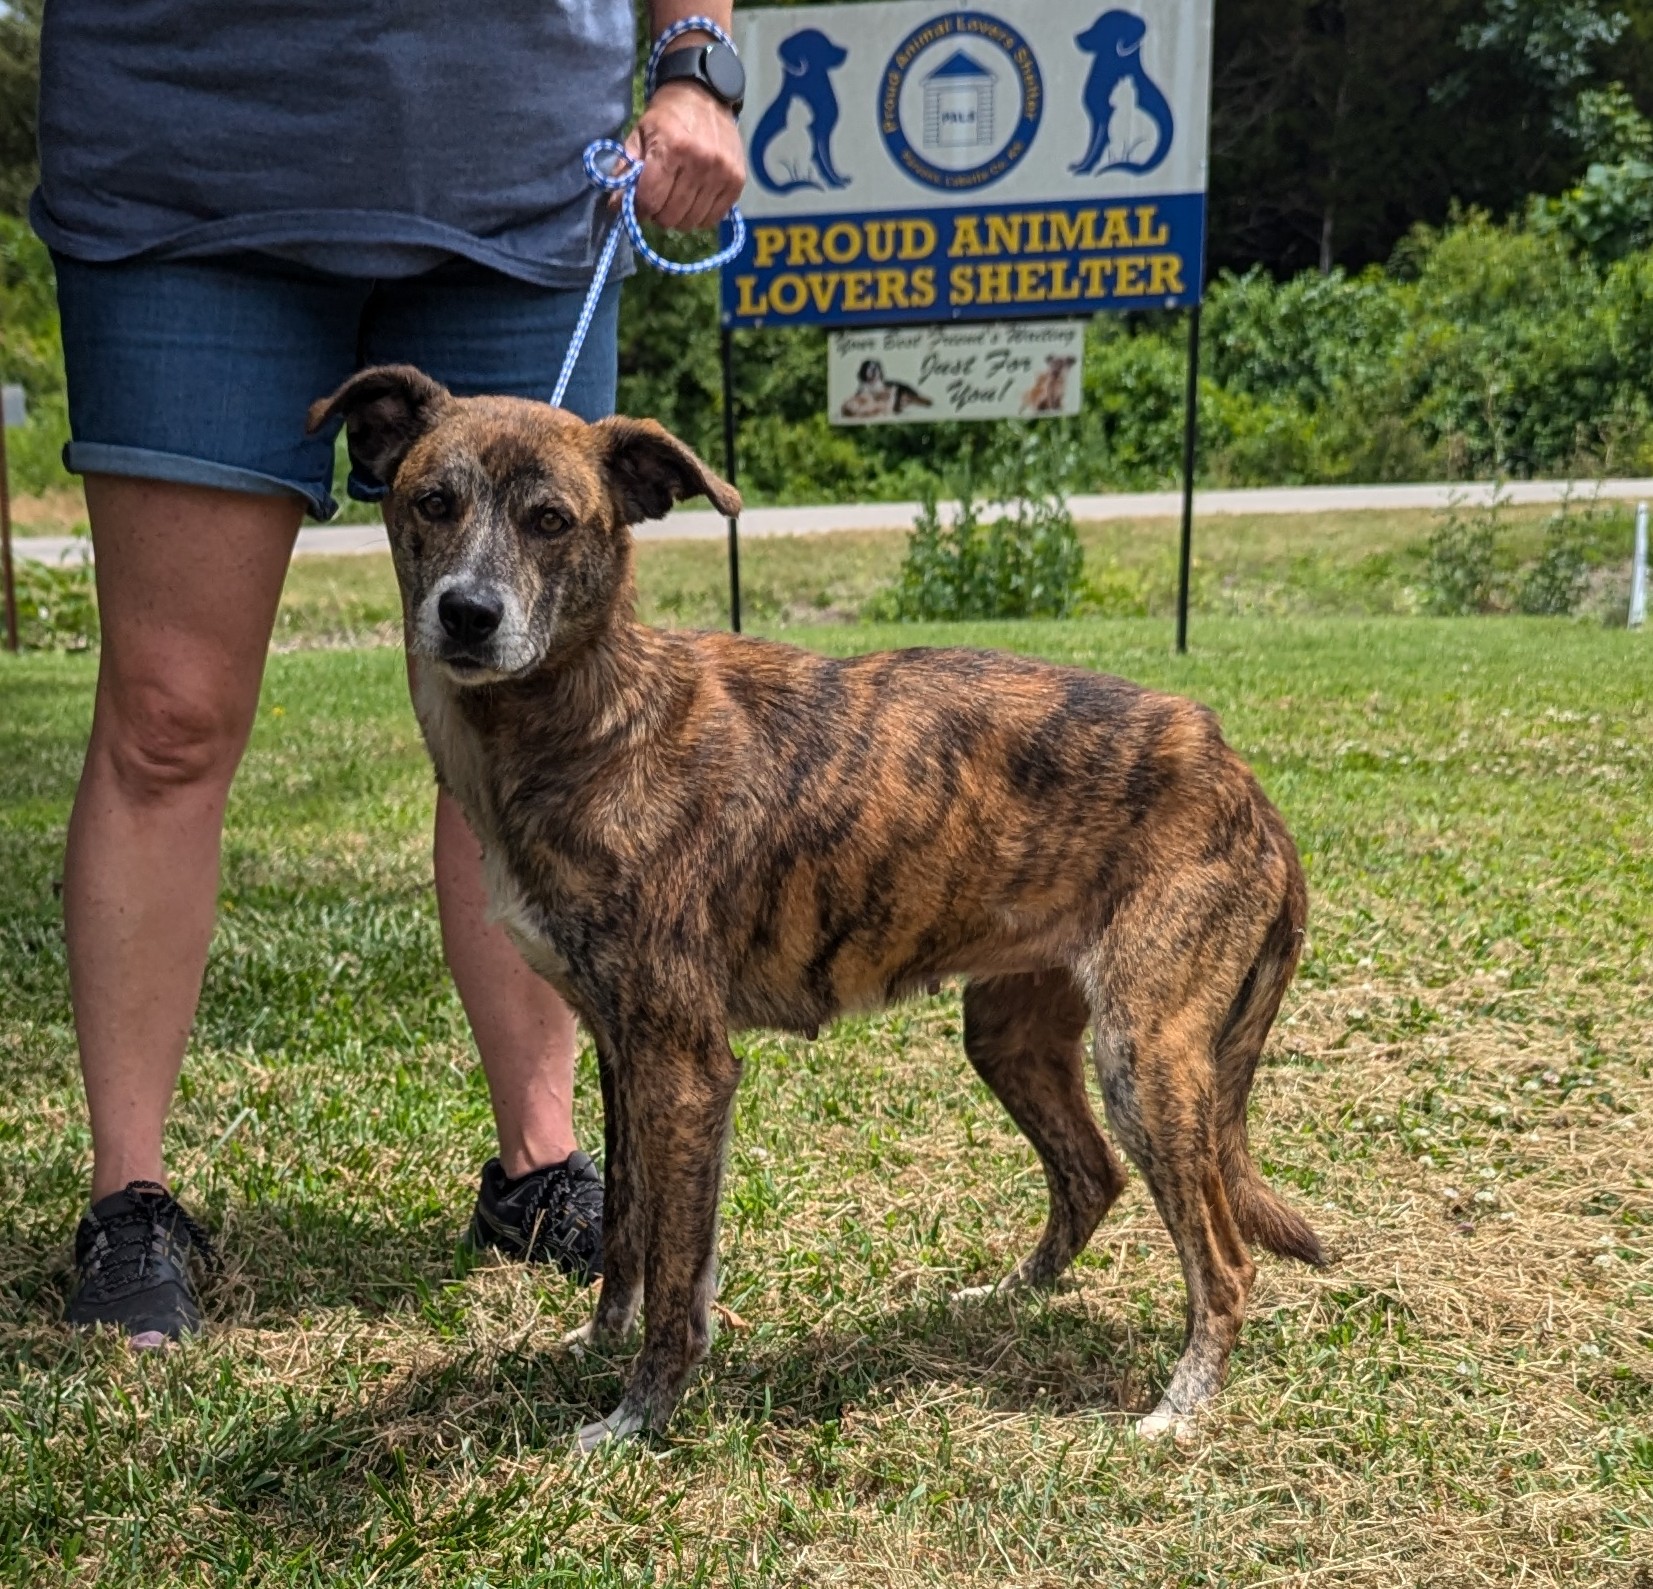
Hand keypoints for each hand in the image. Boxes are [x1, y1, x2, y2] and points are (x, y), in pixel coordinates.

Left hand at [624, 81, 745, 232]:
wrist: (705, 96)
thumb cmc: (668, 117)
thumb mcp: (640, 134)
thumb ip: (626, 169)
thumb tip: (616, 205)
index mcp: (672, 147)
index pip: (650, 200)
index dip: (639, 209)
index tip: (638, 206)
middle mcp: (700, 161)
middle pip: (670, 215)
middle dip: (658, 214)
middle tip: (658, 201)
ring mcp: (721, 173)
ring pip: (691, 222)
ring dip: (678, 217)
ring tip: (675, 201)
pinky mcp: (737, 181)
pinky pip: (713, 219)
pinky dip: (699, 217)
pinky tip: (693, 202)